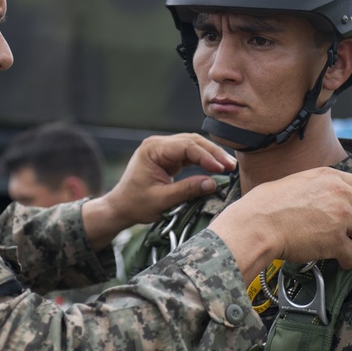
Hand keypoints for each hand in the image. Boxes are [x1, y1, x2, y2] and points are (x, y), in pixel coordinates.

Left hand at [82, 134, 235, 247]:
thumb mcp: (162, 199)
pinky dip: (203, 161)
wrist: (120, 208)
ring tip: (228, 166)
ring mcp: (163, 150)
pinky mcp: (168, 158)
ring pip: (193, 146)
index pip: (186, 146)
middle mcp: (158, 145)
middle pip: (192, 141)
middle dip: (213, 153)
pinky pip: (189, 155)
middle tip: (231, 165)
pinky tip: (216, 168)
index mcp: (153, 149)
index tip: (221, 168)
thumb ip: (187, 190)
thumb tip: (212, 183)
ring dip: (210, 155)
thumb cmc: (135, 204)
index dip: (206, 156)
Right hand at [209, 168, 351, 280]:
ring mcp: (340, 217)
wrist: (256, 224)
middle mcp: (340, 194)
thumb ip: (320, 187)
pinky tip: (342, 262)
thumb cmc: (266, 205)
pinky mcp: (334, 241)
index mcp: (331, 177)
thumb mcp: (297, 182)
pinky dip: (350, 261)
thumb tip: (326, 199)